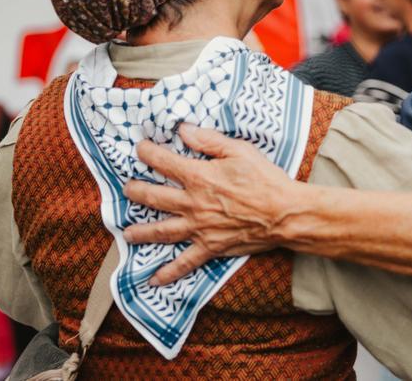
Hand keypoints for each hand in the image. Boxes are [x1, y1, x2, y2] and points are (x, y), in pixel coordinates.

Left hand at [122, 124, 300, 285]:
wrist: (284, 213)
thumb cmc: (265, 179)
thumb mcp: (240, 151)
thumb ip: (209, 141)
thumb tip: (183, 130)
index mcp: (199, 177)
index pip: (164, 162)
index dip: (147, 153)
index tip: (140, 149)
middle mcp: (193, 203)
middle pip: (154, 197)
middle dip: (135, 191)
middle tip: (126, 189)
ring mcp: (199, 228)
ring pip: (161, 230)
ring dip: (140, 232)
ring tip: (126, 233)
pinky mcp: (210, 247)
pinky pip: (185, 262)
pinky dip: (169, 273)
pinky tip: (153, 281)